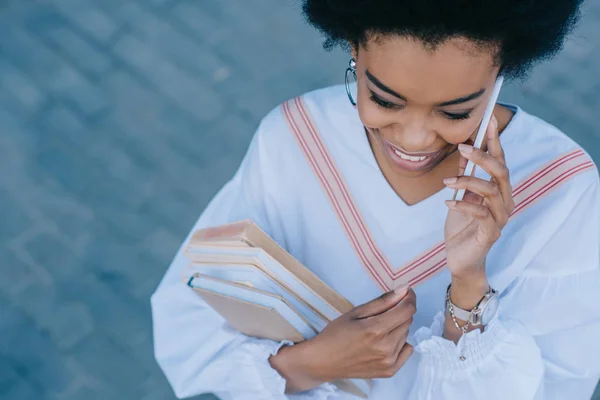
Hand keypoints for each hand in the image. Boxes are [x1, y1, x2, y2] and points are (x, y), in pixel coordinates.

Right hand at [269, 286, 415, 391]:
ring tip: (377, 330)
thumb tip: (404, 290)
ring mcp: (389, 361)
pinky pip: (407, 350)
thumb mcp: (356, 312)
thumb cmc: (336, 334)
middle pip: (407, 321)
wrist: (323, 361)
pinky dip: (400, 343)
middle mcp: (385, 347)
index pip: (407, 310)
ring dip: (397, 328)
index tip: (406, 293)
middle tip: (381, 313)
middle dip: (399, 312)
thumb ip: (383, 301)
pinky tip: (384, 342)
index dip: (409, 298)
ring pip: (406, 335)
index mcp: (375, 329)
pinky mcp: (390, 371)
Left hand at [443, 115, 514, 283]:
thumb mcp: (460, 197)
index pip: (500, 161)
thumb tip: (463, 150)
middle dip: (483, 157)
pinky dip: (463, 204)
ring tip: (447, 181)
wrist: (460, 259)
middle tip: (463, 147)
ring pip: (491, 191)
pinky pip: (480, 213)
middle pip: (501, 172)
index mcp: (499, 191)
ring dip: (468, 181)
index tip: (489, 120)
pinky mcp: (490, 233)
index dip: (495, 141)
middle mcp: (505, 202)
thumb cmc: (461, 227)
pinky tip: (447, 202)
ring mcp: (500, 218)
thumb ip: (464, 176)